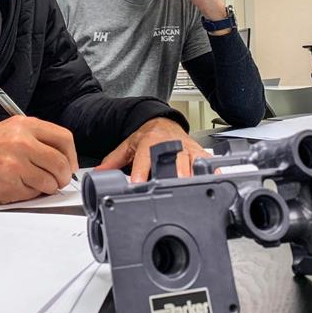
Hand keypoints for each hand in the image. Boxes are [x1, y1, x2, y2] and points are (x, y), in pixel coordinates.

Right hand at [0, 116, 77, 203]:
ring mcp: (17, 163)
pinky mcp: (11, 183)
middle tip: (57, 180)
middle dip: (63, 176)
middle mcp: (23, 142)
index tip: (70, 164)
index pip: (64, 139)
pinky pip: (33, 193)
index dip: (71, 156)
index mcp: (25, 125)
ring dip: (46, 187)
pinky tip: (15, 185)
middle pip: (61, 163)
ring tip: (30, 182)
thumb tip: (61, 157)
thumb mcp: (9, 131)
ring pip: (50, 181)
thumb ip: (36, 140)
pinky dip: (29, 194)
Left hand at [96, 117, 210, 181]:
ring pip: (193, 161)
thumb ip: (112, 161)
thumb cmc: (146, 138)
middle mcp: (170, 144)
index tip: (140, 184)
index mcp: (150, 142)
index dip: (143, 171)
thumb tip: (97, 174)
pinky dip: (212, 172)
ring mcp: (187, 148)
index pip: (145, 158)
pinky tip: (214, 181)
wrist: (164, 123)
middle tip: (173, 187)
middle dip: (174, 174)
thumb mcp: (127, 146)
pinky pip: (209, 162)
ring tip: (193, 189)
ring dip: (193, 175)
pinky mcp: (200, 153)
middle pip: (174, 160)